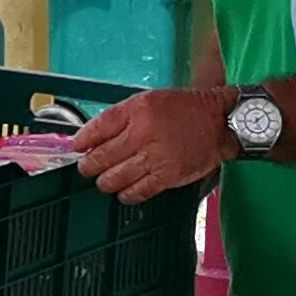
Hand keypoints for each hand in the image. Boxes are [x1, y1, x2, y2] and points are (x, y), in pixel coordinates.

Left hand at [73, 84, 233, 201]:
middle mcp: (143, 133)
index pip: (97, 128)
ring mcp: (155, 157)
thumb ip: (120, 117)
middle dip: (89, 166)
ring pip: (114, 179)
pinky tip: (124, 191)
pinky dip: (126, 194)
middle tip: (88, 168)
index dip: (82, 141)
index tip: (77, 147)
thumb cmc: (183, 110)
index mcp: (137, 110)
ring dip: (105, 182)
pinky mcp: (167, 176)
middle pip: (101, 157)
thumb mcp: (148, 100)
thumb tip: (91, 137)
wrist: (218, 123)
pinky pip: (136, 192)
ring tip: (106, 179)